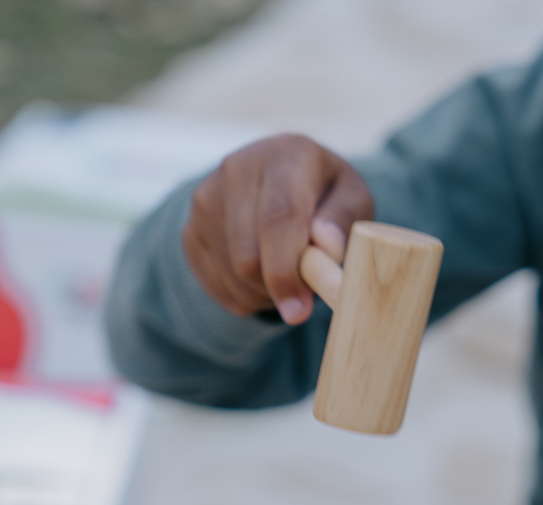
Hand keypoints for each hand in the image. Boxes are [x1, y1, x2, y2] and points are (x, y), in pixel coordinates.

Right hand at [183, 134, 373, 324]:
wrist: (279, 185)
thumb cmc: (325, 199)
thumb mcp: (352, 201)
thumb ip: (343, 222)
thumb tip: (326, 245)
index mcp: (286, 155)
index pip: (278, 217)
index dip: (285, 271)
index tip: (298, 311)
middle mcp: (238, 168)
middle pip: (248, 256)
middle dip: (276, 290)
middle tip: (302, 298)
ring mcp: (207, 199)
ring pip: (232, 275)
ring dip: (262, 295)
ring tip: (284, 277)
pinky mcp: (190, 229)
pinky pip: (215, 285)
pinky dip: (242, 297)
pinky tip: (260, 278)